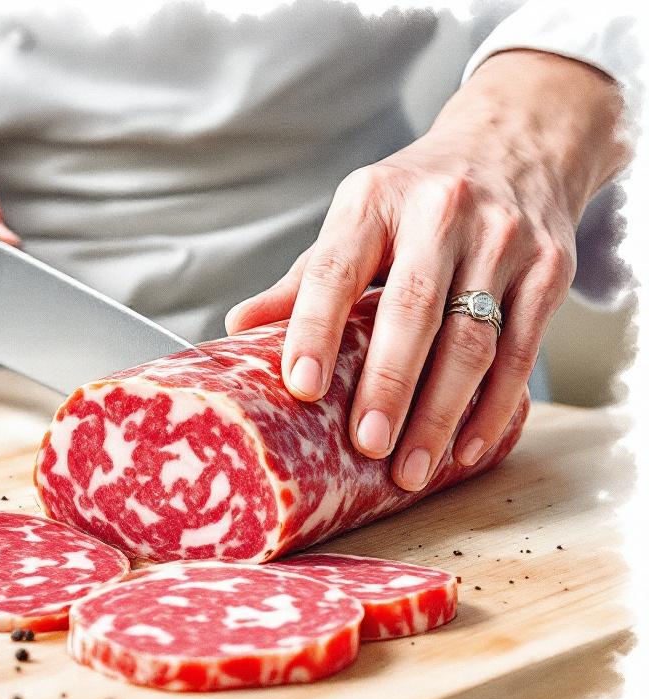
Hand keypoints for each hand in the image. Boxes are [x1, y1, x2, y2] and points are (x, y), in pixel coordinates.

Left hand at [226, 50, 627, 490]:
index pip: (335, 269)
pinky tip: (466, 446)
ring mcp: (503, 239)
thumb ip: (305, 279)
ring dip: (441, 413)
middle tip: (367, 444)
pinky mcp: (551, 268)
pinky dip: (494, 406)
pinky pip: (522, 350)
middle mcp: (441, 212)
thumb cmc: (417, 195)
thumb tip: (238, 328)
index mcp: (374, 200)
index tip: (301, 386)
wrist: (518, 140)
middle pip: (413, 310)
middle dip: (389, 384)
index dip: (315, 329)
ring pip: (473, 339)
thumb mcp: (357, 218)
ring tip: (412, 468)